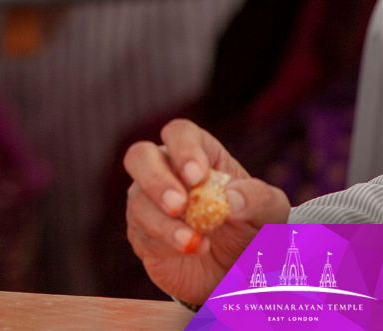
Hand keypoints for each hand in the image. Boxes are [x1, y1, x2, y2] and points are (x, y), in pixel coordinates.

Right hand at [123, 119, 290, 307]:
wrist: (241, 275)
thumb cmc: (254, 230)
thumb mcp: (271, 212)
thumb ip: (258, 198)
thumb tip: (231, 198)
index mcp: (199, 155)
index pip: (180, 133)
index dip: (184, 149)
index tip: (198, 176)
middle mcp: (166, 172)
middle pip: (140, 155)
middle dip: (155, 178)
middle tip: (180, 204)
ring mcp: (149, 202)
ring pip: (137, 198)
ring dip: (163, 221)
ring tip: (194, 240)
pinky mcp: (143, 234)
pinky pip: (141, 232)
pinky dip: (167, 242)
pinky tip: (194, 249)